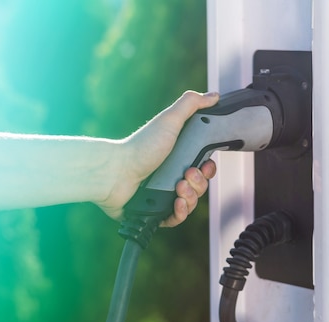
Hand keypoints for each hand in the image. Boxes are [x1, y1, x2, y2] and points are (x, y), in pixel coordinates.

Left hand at [96, 90, 219, 226]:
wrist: (115, 173)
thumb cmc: (140, 147)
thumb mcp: (169, 120)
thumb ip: (192, 104)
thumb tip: (213, 96)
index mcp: (178, 158)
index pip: (205, 168)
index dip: (209, 169)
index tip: (204, 165)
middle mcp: (172, 176)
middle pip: (200, 187)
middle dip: (199, 183)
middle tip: (186, 175)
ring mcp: (164, 194)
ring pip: (191, 203)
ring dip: (190, 197)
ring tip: (177, 188)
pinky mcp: (156, 212)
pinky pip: (177, 219)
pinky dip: (180, 212)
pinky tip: (176, 203)